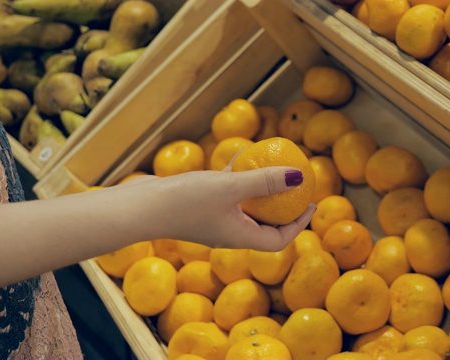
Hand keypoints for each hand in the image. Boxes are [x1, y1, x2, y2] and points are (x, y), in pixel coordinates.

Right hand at [116, 167, 315, 250]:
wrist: (139, 208)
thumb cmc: (185, 202)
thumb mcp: (230, 187)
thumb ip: (265, 181)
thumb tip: (301, 176)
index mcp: (239, 237)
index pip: (278, 239)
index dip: (298, 225)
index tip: (310, 203)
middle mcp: (229, 232)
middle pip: (265, 224)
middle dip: (283, 206)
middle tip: (296, 184)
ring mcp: (213, 219)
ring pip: (245, 206)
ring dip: (260, 189)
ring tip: (273, 167)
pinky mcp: (199, 205)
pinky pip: (227, 193)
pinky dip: (238, 178)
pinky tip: (241, 156)